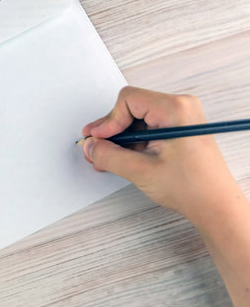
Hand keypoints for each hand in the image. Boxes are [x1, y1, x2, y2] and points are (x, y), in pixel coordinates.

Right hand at [81, 86, 249, 306]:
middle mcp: (179, 108)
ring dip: (119, 139)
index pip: (129, 100)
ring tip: (104, 158)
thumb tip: (90, 145)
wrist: (216, 206)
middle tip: (94, 148)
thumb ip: (109, 155)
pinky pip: (146, 129)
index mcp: (175, 109)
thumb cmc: (191, 188)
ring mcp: (180, 118)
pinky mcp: (177, 130)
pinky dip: (131, 143)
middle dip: (111, 131)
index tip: (98, 140)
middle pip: (131, 108)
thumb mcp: (140, 171)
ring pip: (136, 120)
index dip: (109, 120)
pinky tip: (119, 158)